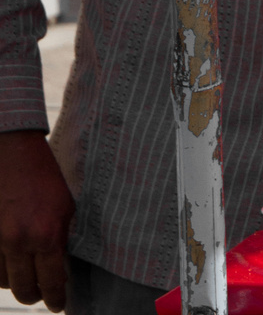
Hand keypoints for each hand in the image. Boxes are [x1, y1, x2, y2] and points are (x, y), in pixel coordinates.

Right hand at [0, 130, 73, 311]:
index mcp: (47, 235)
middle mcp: (19, 242)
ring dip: (15, 280)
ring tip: (26, 273)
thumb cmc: (45, 177)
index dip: (55, 299)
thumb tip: (62, 268)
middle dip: (34, 295)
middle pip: (22, 289)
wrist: (12, 153)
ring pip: (2, 281)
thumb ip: (63, 239)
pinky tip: (9, 263)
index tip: (58, 306)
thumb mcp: (66, 208)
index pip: (52, 281)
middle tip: (42, 293)